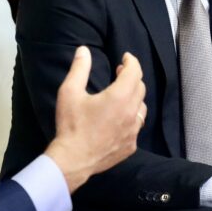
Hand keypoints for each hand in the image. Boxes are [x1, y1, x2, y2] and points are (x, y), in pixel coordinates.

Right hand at [45, 46, 146, 192]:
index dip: (131, 61)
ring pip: (141, 107)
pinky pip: (137, 126)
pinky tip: (120, 118)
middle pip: (140, 87)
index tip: (125, 57)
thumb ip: (79, 68)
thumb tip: (84, 50)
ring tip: (121, 94)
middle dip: (132, 76)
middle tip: (119, 72)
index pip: (134, 72)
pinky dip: (132, 117)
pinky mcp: (130, 146)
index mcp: (119, 97)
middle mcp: (131, 113)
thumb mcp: (70, 92)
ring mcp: (133, 131)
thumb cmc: (71, 125)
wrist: (73, 160)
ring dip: (134, 96)